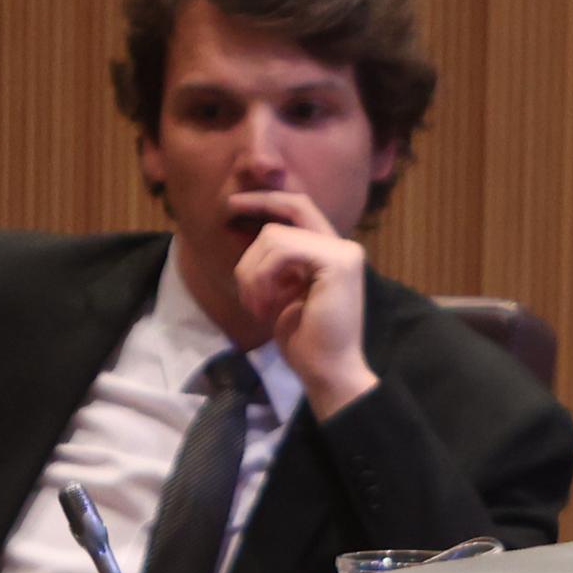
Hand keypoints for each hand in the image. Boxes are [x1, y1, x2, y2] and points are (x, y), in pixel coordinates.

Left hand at [224, 184, 377, 411]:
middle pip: (292, 208)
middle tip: (228, 210)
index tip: (235, 204)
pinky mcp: (338, 263)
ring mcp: (344, 253)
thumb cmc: (305, 341)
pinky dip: (262, 277)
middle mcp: (343, 247)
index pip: (301, 209)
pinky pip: (283, 250)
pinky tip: (264, 307)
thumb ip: (277, 264)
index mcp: (332, 253)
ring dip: (251, 272)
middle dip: (258, 203)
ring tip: (256, 306)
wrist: (327, 372)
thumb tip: (252, 234)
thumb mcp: (283, 292)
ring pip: (275, 235)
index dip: (269, 200)